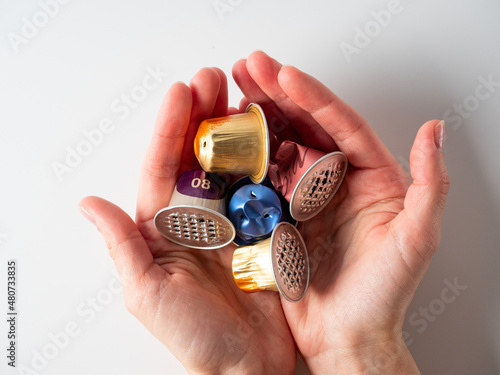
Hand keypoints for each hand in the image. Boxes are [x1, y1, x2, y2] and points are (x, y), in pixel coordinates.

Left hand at [79, 68, 296, 373]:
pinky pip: (266, 188)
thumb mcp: (147, 294)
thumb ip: (123, 247)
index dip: (170, 129)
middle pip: (199, 157)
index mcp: (164, 229)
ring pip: (233, 164)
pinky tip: (273, 133)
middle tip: (214, 79)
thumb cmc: (195, 338)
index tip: (181, 93)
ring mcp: (235, 222)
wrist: (248, 366)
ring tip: (242, 94)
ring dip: (237, 129)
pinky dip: (269, 159)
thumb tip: (89, 204)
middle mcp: (199, 219)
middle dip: (204, 115)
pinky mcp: (265, 230)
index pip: (163, 168)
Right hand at [232, 51, 449, 373]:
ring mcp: (307, 194)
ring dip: (259, 115)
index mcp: (372, 177)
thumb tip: (434, 130)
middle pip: (307, 125)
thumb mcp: (417, 239)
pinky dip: (248, 154)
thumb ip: (431, 185)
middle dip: (278, 93)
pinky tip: (231, 136)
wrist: (346, 335)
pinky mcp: (283, 212)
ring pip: (282, 143)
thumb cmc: (383, 294)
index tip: (284, 74)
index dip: (313, 96)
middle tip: (250, 67)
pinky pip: (264, 175)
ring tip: (235, 90)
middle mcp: (339, 179)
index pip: (341, 125)